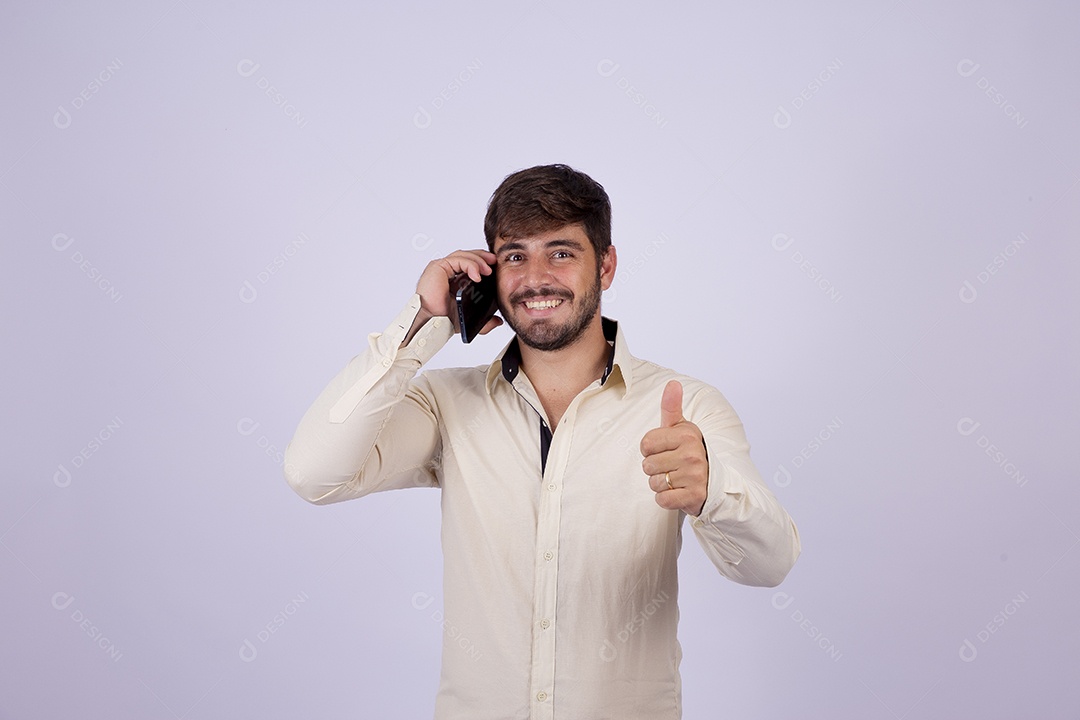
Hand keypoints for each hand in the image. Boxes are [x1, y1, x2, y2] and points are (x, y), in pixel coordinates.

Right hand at [412, 249, 502, 335]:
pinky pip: (457, 260)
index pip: (468, 264)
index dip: (482, 262)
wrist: (433, 323)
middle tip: (494, 261)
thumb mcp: (470, 318)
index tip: (494, 266)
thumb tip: (498, 321)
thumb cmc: (443, 319)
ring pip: (463, 256)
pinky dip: (470, 265)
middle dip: (482, 257)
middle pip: (466, 256)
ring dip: (478, 260)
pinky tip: (477, 275)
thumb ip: (484, 321)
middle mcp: (446, 272)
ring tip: (488, 270)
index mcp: (453, 280)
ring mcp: (441, 268)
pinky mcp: (438, 267)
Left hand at [640, 380, 708, 515]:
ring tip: (676, 479)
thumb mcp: (681, 428)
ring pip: (654, 483)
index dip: (649, 450)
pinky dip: (666, 499)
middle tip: (672, 467)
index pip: (645, 444)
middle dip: (655, 469)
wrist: (714, 482)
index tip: (664, 450)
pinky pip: (662, 500)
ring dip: (661, 485)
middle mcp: (692, 454)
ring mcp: (694, 476)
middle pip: (647, 465)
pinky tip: (678, 492)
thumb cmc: (689, 452)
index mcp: (686, 435)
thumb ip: (672, 407)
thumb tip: (673, 383)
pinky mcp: (694, 497)